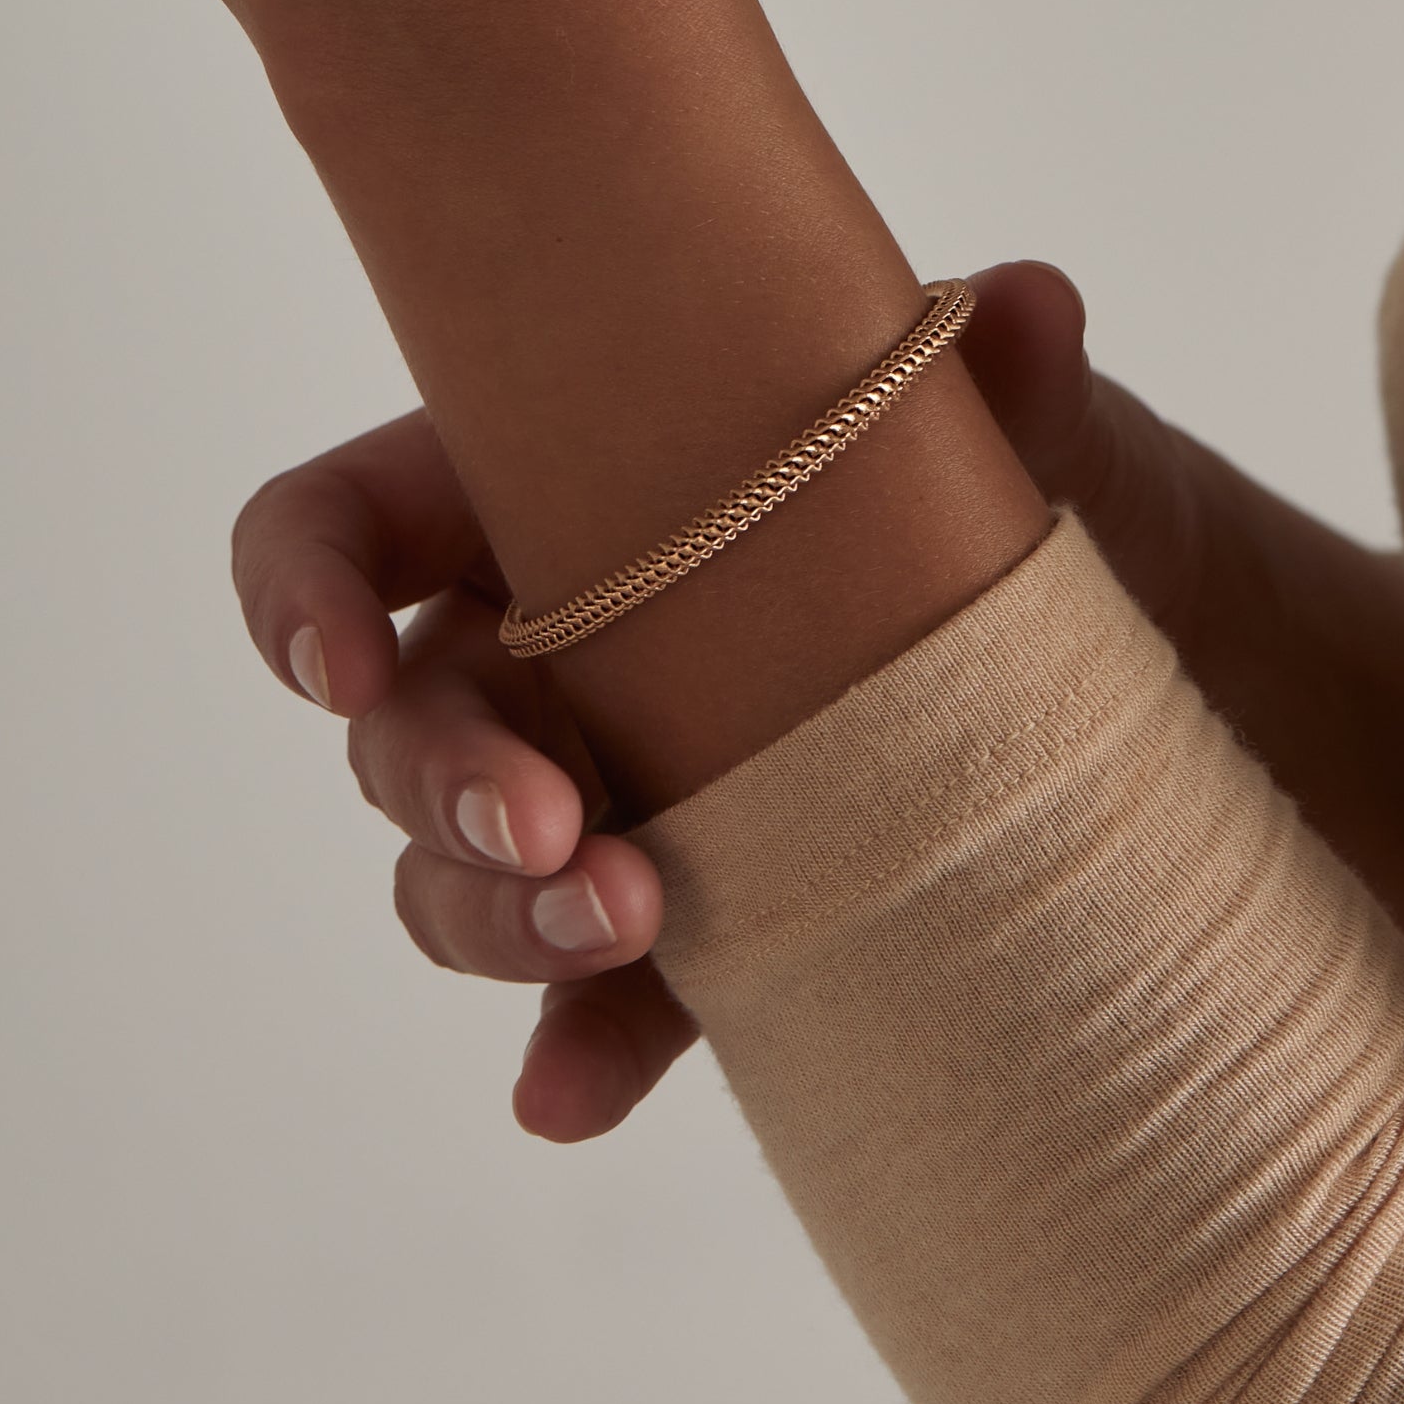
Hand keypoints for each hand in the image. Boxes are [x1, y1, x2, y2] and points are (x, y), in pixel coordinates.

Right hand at [231, 260, 1151, 1139]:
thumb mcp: (982, 411)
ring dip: (503, 921)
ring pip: (454, 879)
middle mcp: (534, 644)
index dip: (301, 592)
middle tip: (553, 826)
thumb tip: (1033, 308)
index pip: (344, 528)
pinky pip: (588, 1002)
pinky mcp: (674, 921)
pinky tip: (571, 1096)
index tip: (339, 669)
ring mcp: (593, 792)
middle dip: (443, 788)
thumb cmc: (970, 469)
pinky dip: (574, 1050)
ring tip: (626, 926)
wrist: (1102, 628)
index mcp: (539, 489)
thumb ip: (993, 369)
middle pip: (400, 731)